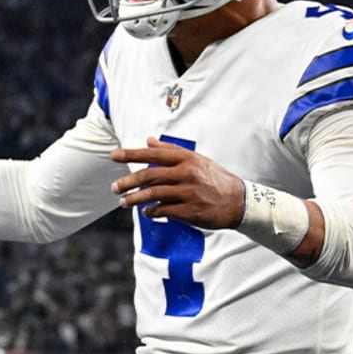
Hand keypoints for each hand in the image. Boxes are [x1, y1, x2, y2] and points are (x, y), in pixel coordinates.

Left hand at [111, 137, 245, 228]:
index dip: (131, 154)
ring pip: (153, 194)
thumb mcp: (196, 159)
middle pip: (149, 175)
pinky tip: (146, 212)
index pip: (153, 154)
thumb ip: (171, 150)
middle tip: (114, 187)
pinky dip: (152, 211)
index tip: (113, 155)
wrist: (239, 202)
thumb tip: (149, 140)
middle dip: (127, 182)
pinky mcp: (191, 210)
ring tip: (123, 202)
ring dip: (135, 199)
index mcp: (186, 159)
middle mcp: (186, 173)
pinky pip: (164, 210)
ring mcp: (188, 192)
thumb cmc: (214, 178)